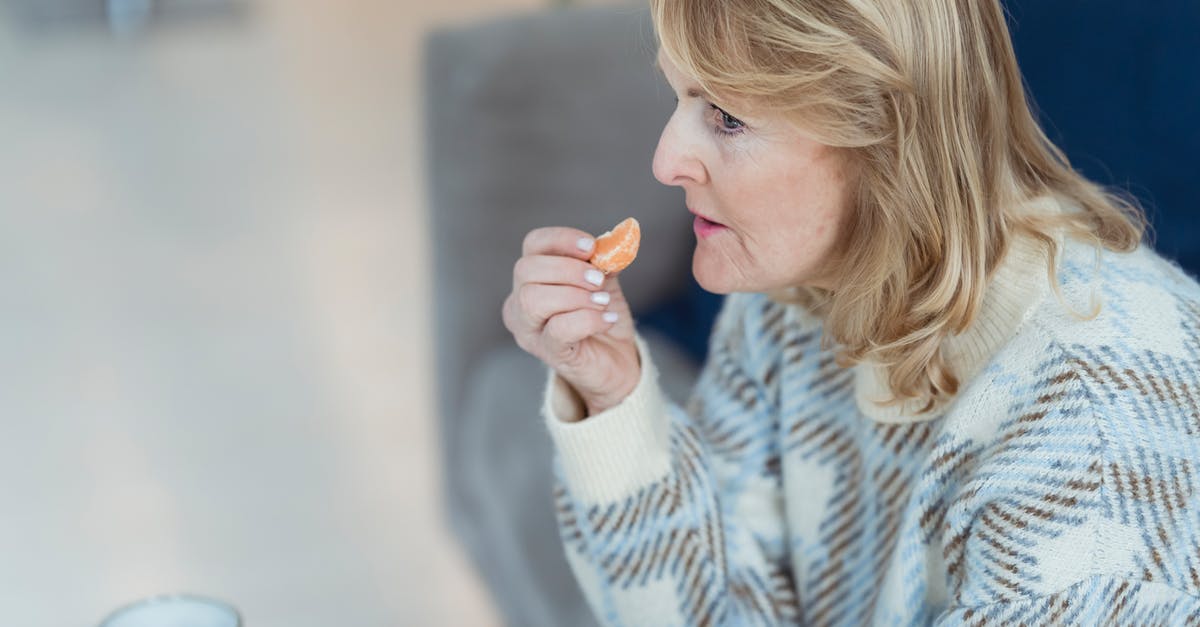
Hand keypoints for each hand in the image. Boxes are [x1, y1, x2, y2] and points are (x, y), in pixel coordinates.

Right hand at [502, 226, 640, 418]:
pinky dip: (589, 319)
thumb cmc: (602, 316)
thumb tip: (610, 243)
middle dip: (568, 270)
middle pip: (527, 270)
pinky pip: (559, 329)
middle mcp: (520, 303)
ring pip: (533, 299)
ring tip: (602, 301)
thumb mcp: (605, 281)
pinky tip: (607, 319)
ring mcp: (529, 331)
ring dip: (575, 295)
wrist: (617, 361)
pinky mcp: (548, 353)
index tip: (591, 247)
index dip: (561, 239)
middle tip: (598, 280)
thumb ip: (603, 260)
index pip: (533, 244)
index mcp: (532, 277)